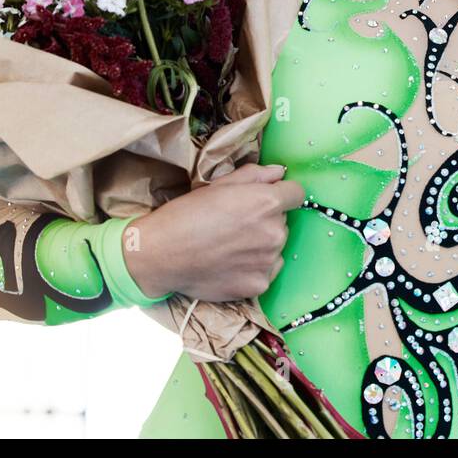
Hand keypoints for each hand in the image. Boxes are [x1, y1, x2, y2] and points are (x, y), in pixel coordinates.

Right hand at [122, 162, 303, 301]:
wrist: (160, 253)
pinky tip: (230, 264)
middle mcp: (275, 232)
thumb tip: (279, 173)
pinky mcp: (259, 285)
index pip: (297, 193)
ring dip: (261, 245)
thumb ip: (256, 175)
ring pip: (276, 246)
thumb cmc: (187, 214)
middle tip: (236, 225)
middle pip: (283, 221)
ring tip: (230, 246)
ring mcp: (268, 261)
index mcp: (267, 203)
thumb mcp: (220, 184)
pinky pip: (268, 270)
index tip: (267, 200)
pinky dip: (254, 267)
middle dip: (267, 220)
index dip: (282, 194)